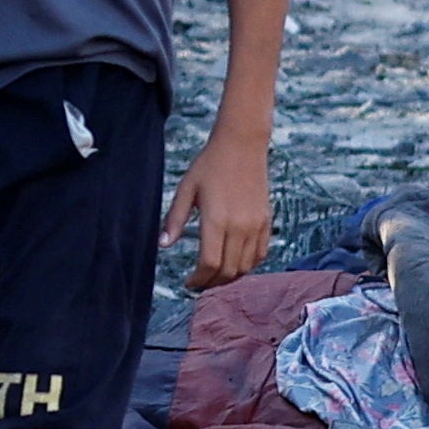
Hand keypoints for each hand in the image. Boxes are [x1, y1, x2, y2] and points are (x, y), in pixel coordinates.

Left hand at [167, 133, 271, 288]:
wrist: (242, 144)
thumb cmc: (210, 165)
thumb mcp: (186, 189)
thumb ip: (175, 219)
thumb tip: (163, 245)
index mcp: (216, 220)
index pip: (209, 264)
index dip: (198, 280)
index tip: (188, 283)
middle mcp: (239, 226)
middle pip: (228, 271)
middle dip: (212, 283)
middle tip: (199, 284)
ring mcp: (255, 225)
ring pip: (245, 267)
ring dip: (230, 277)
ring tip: (215, 276)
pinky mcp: (266, 221)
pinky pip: (260, 254)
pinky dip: (248, 265)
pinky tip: (234, 263)